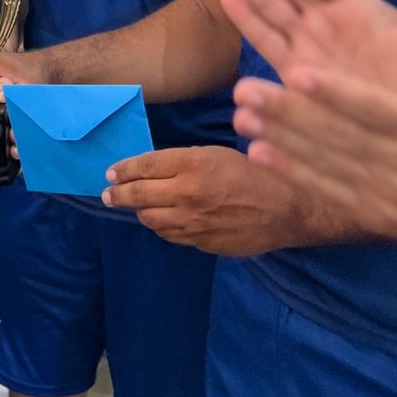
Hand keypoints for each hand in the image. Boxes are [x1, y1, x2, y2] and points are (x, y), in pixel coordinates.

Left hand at [101, 144, 329, 253]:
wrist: (289, 208)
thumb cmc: (256, 171)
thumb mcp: (218, 153)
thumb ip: (184, 161)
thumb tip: (152, 168)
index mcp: (190, 164)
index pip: (143, 166)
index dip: (123, 169)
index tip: (110, 172)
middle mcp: (186, 194)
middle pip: (138, 195)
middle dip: (117, 194)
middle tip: (107, 194)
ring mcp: (192, 222)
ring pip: (150, 219)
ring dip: (138, 212)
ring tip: (133, 207)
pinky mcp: (202, 242)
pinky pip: (170, 235)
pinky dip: (161, 227)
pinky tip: (161, 221)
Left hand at [233, 70, 396, 247]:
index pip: (378, 109)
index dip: (336, 92)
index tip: (298, 72)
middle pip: (339, 135)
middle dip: (289, 112)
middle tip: (244, 90)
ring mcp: (389, 196)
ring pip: (327, 163)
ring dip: (281, 140)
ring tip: (241, 117)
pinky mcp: (378, 216)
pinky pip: (330, 193)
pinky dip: (293, 175)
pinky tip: (258, 155)